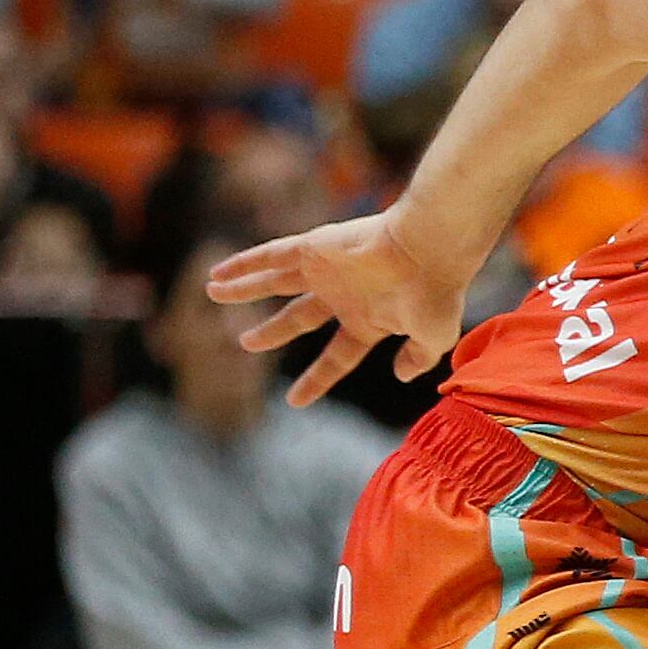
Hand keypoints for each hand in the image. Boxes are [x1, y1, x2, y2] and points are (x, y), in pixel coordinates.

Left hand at [207, 210, 470, 407]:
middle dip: (272, 331)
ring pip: (275, 282)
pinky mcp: (313, 248)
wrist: (430, 249)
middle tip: (245, 342)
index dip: (316, 379)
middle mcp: (344, 296)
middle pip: (297, 317)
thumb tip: (401, 376)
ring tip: (212, 293)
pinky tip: (218, 271)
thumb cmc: (435, 294)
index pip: (336, 356)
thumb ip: (418, 358)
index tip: (294, 401)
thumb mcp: (432, 337)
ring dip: (244, 289)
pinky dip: (243, 263)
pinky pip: (270, 256)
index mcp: (369, 320)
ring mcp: (326, 271)